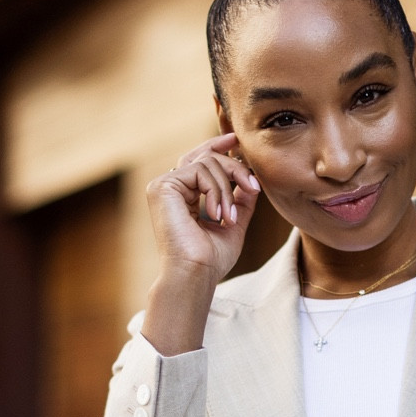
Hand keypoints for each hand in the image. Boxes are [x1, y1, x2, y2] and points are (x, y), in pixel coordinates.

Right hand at [142, 136, 262, 355]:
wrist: (195, 274)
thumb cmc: (211, 259)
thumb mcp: (233, 223)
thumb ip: (240, 200)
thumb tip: (251, 179)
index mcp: (181, 195)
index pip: (199, 160)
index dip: (218, 146)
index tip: (238, 142)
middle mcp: (169, 187)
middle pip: (206, 156)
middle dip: (234, 167)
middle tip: (253, 186)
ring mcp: (163, 185)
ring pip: (207, 162)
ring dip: (228, 188)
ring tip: (230, 217)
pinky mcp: (162, 186)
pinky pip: (201, 171)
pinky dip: (217, 191)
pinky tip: (217, 214)